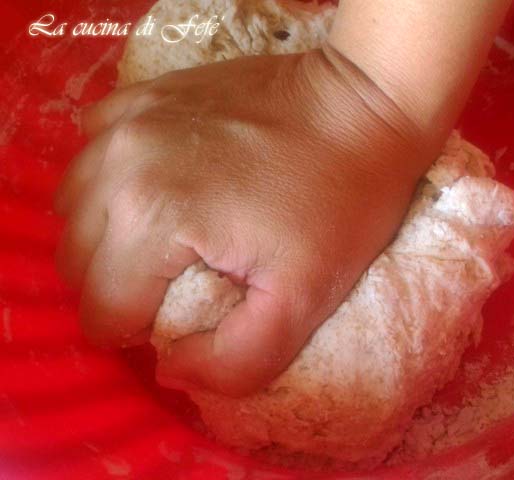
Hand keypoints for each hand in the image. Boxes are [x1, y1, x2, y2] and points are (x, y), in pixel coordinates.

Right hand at [54, 47, 432, 395]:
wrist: (363, 105)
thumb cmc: (342, 203)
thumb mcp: (305, 303)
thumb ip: (235, 361)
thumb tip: (173, 368)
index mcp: (152, 216)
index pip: (102, 312)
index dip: (139, 333)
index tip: (185, 319)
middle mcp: (119, 163)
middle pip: (76, 262)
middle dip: (118, 291)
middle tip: (175, 288)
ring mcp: (126, 120)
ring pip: (72, 208)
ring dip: (107, 240)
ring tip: (163, 245)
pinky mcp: (142, 94)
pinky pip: (91, 153)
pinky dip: (110, 183)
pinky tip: (157, 189)